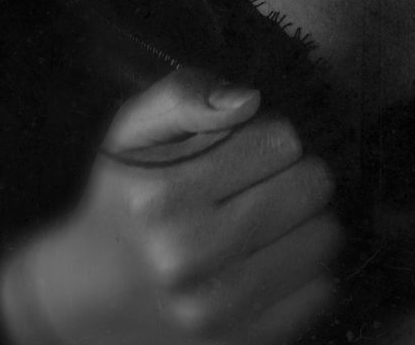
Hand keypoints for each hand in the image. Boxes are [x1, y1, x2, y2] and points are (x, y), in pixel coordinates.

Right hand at [0, 69, 341, 344]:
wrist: (89, 299)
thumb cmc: (124, 200)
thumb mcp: (133, 132)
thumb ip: (185, 95)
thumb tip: (249, 99)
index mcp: (163, 196)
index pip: (280, 140)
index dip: (269, 136)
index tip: (248, 149)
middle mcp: (188, 257)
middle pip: (311, 185)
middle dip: (296, 172)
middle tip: (265, 183)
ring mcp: (218, 311)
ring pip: (325, 236)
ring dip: (307, 219)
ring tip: (272, 219)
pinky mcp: (244, 344)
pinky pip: (322, 289)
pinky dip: (306, 268)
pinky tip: (272, 259)